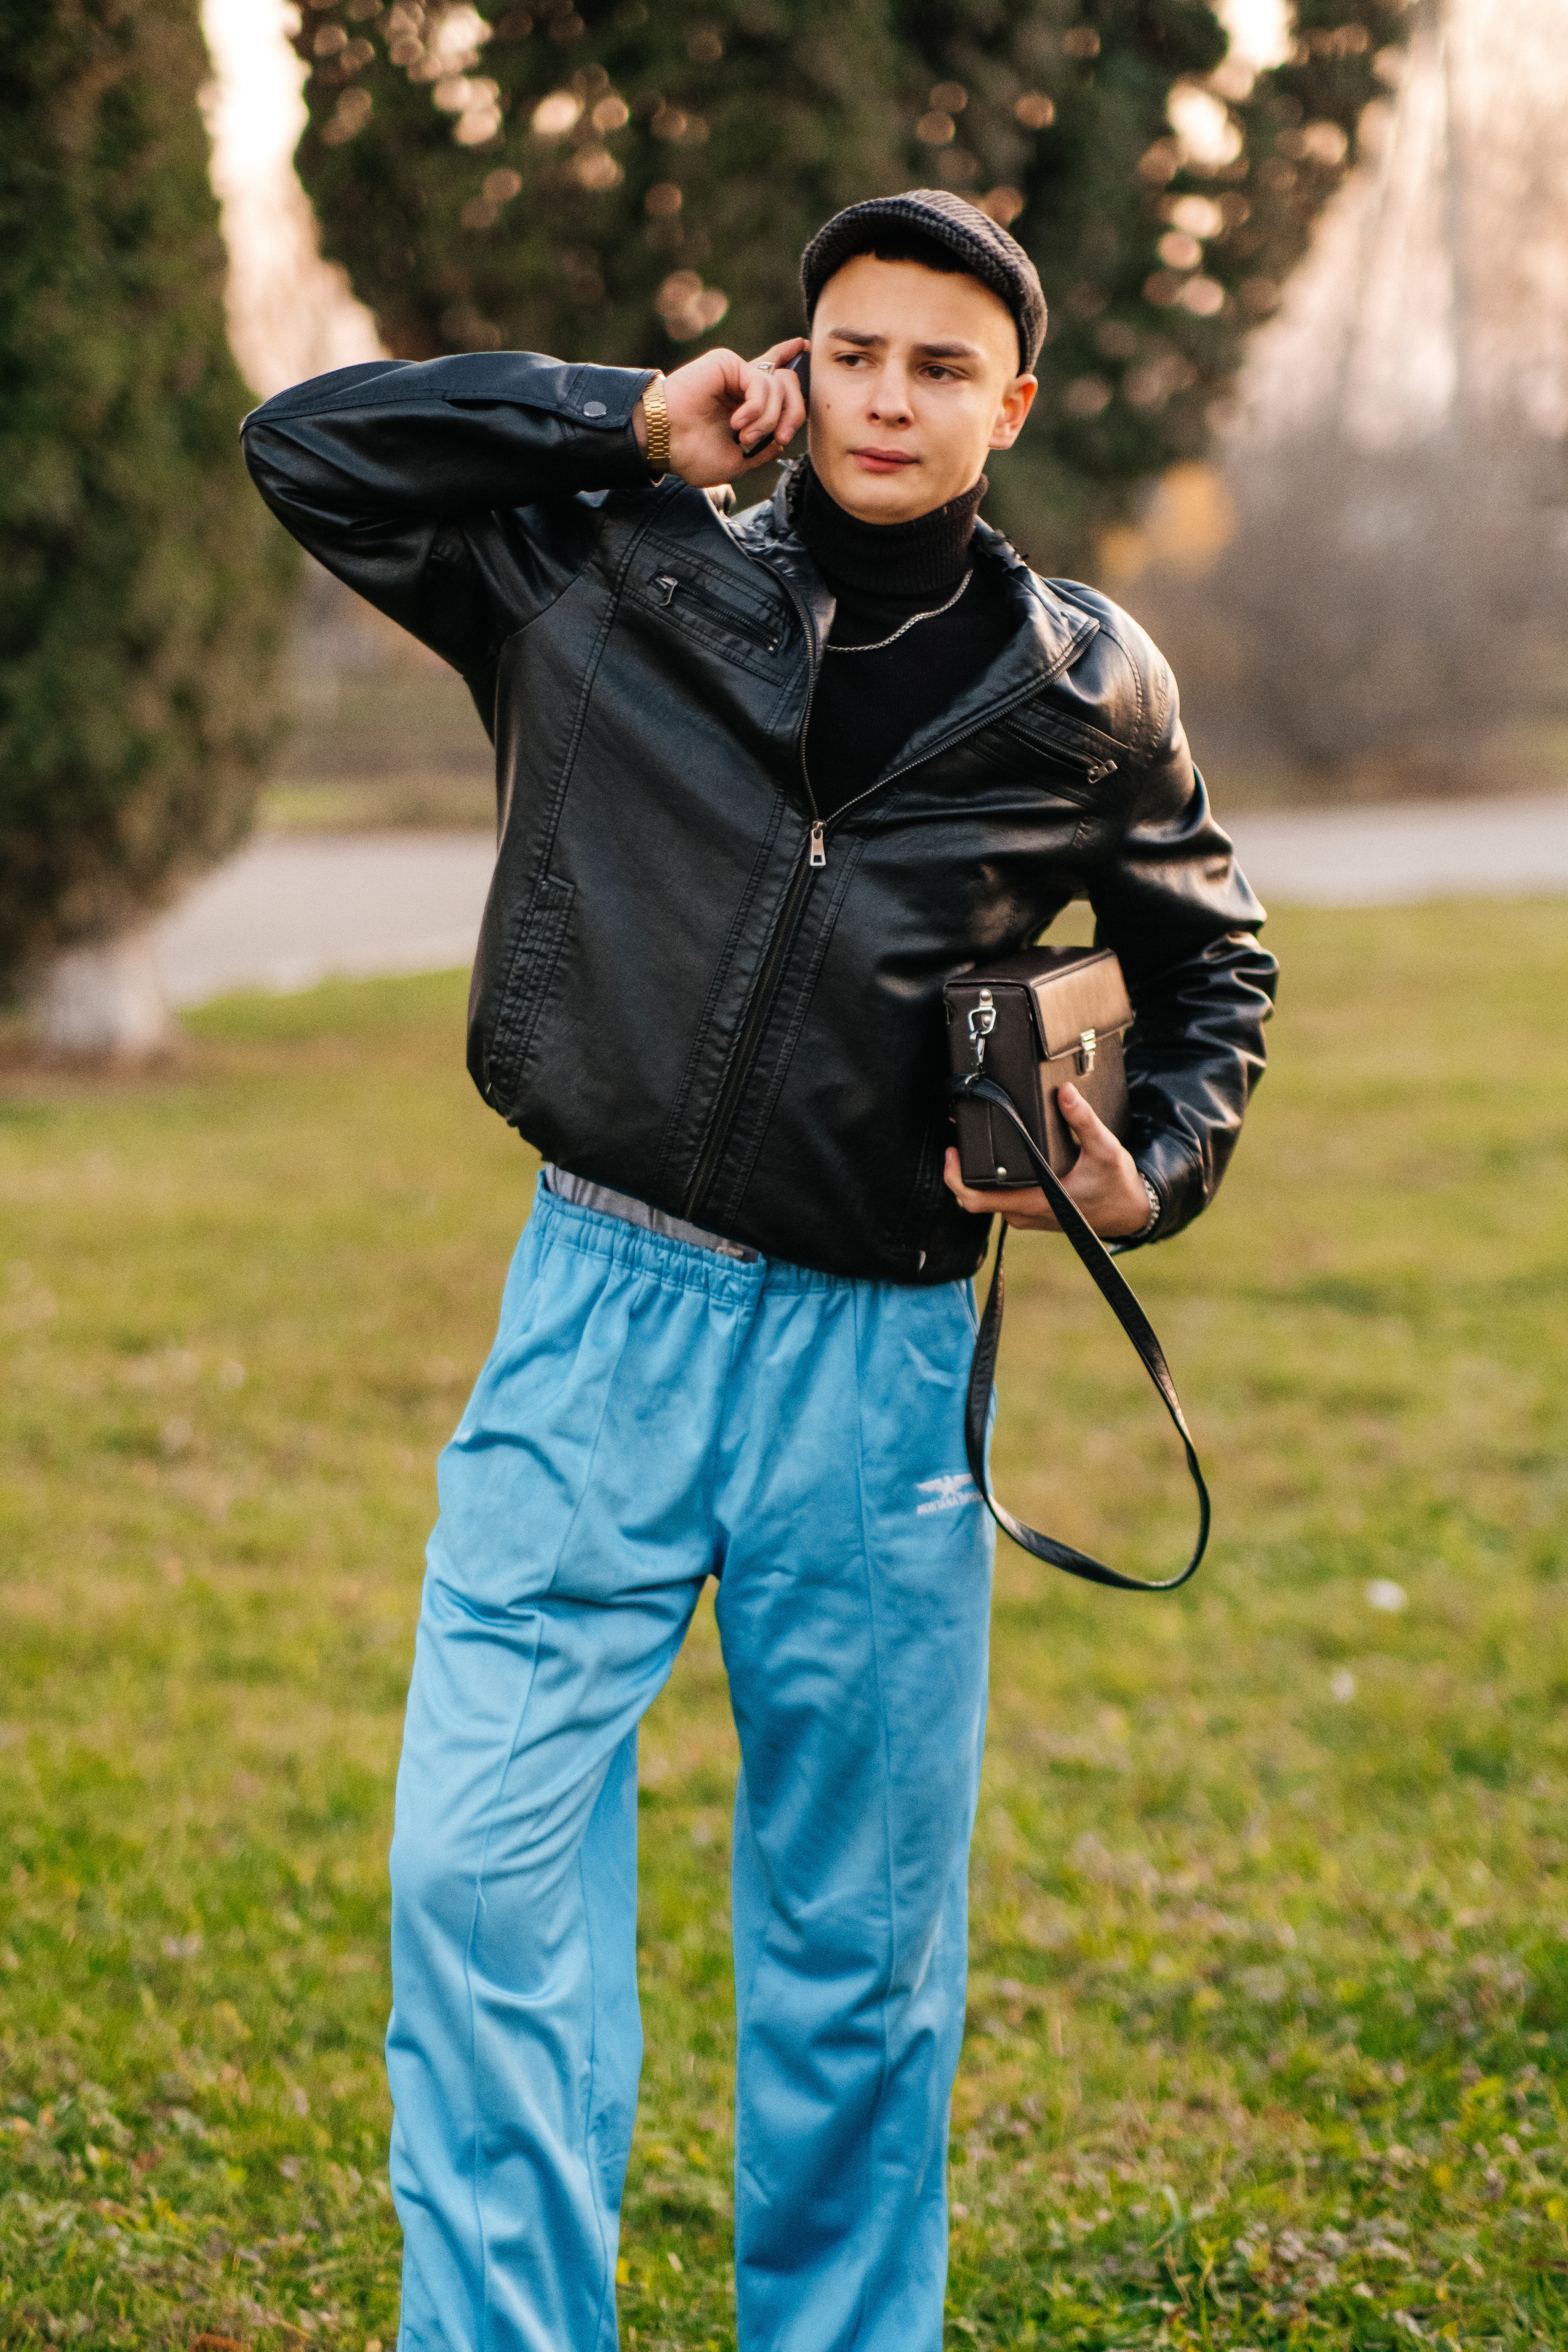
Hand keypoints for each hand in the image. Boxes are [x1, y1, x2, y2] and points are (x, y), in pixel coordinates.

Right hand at [633, 337, 807, 485]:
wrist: (664, 444)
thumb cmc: (692, 455)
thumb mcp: (739, 462)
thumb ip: (764, 449)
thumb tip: (782, 439)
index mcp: (744, 404)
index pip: (775, 378)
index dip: (791, 362)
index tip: (804, 348)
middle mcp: (741, 385)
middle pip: (789, 383)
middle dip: (794, 414)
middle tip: (781, 437)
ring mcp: (735, 372)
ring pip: (779, 386)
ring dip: (768, 420)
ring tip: (744, 436)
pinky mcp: (727, 363)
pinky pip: (761, 382)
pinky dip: (757, 408)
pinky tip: (738, 423)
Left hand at [943, 1085, 1152, 1236]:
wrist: (1131, 1212)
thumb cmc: (1116, 1186)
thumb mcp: (1105, 1149)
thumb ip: (1084, 1120)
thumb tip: (1065, 1092)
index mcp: (1034, 1202)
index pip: (977, 1201)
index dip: (955, 1178)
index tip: (952, 1152)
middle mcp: (1024, 1213)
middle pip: (976, 1197)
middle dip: (963, 1170)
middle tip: (959, 1138)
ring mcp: (1026, 1215)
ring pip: (989, 1198)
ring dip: (978, 1175)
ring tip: (975, 1144)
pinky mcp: (1031, 1212)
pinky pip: (1002, 1199)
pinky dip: (994, 1181)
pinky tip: (995, 1158)